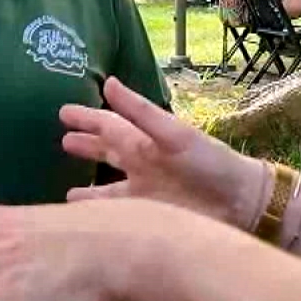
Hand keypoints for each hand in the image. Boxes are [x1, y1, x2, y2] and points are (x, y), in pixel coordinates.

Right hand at [60, 77, 266, 230]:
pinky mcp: (148, 217)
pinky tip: (87, 219)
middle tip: (61, 139)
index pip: (108, 124)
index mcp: (145, 141)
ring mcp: (143, 192)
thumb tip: (108, 82)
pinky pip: (116, 213)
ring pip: (106, 188)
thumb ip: (140, 111)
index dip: (87, 118)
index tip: (63, 112)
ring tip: (66, 193)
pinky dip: (100, 214)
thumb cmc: (208, 162)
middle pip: (106, 152)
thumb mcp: (173, 133)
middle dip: (86, 145)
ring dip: (87, 190)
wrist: (238, 203)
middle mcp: (141, 164)